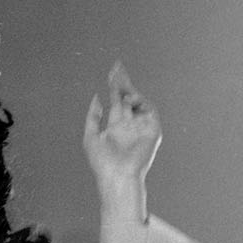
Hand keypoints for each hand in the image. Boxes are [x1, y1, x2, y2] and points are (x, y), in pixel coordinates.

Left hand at [82, 61, 160, 201]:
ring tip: (121, 89)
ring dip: (131, 92)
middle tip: (117, 67)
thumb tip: (97, 97)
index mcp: (116, 125)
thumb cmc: (102, 162)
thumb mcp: (90, 136)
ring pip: (139, 102)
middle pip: (129, 97)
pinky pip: (149, 111)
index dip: (115, 85)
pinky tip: (130, 100)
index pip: (117, 100)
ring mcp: (141, 126)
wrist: (117, 176)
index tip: (113, 70)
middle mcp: (129, 124)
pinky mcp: (152, 130)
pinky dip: (141, 102)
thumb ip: (93, 116)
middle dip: (123, 82)